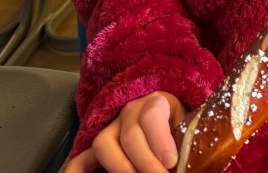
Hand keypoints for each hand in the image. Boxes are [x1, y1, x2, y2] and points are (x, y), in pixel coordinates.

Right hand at [61, 91, 183, 172]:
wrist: (170, 118)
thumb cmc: (181, 126)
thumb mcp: (188, 125)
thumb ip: (188, 139)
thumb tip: (190, 160)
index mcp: (157, 102)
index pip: (152, 114)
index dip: (160, 139)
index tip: (171, 161)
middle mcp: (130, 111)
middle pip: (130, 133)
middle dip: (145, 161)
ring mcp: (111, 128)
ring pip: (104, 142)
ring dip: (120, 166)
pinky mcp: (99, 145)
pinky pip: (80, 158)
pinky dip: (77, 171)